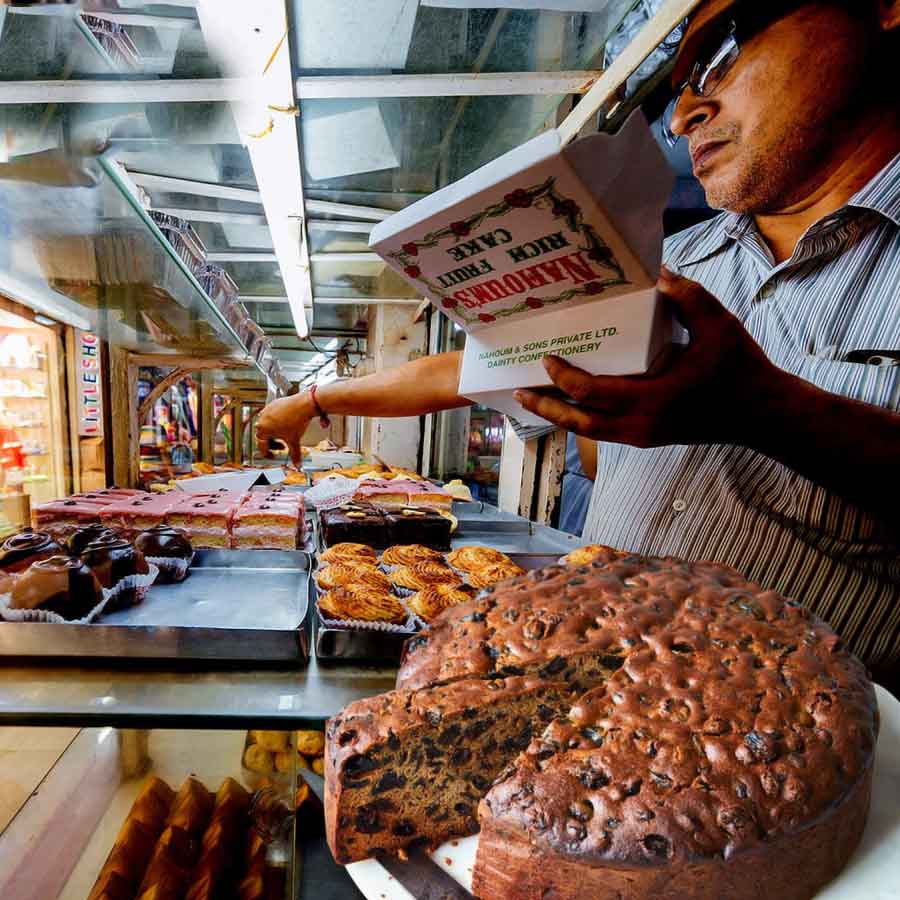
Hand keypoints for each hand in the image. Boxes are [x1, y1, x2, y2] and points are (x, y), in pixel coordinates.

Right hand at [255, 393, 315, 465]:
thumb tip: (298, 465)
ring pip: (267, 426)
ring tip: (284, 435)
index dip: (268, 454)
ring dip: (274, 433)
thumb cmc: (297, 420)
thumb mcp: (294, 441)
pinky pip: (271, 416)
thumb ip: (295, 455)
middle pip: (263, 436)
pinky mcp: (273, 404)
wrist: (304, 405)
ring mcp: (267, 411)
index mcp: (263, 430)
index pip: (261, 446)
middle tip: (282, 446)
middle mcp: (262, 419)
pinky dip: (276, 422)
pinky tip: (286, 424)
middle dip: (273, 443)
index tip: (273, 456)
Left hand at [513, 268, 783, 448]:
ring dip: (561, 417)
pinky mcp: (649, 438)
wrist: (764, 414)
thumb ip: (687, 297)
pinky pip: (605, 434)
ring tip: (534, 401)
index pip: (592, 392)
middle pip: (580, 422)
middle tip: (517, 391)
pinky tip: (571, 406)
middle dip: (546, 408)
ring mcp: (645, 437)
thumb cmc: (741, 368)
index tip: (548, 356)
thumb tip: (655, 272)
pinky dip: (583, 420)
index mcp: (654, 398)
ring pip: (591, 433)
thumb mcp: (718, 325)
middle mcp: (643, 425)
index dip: (564, 376)